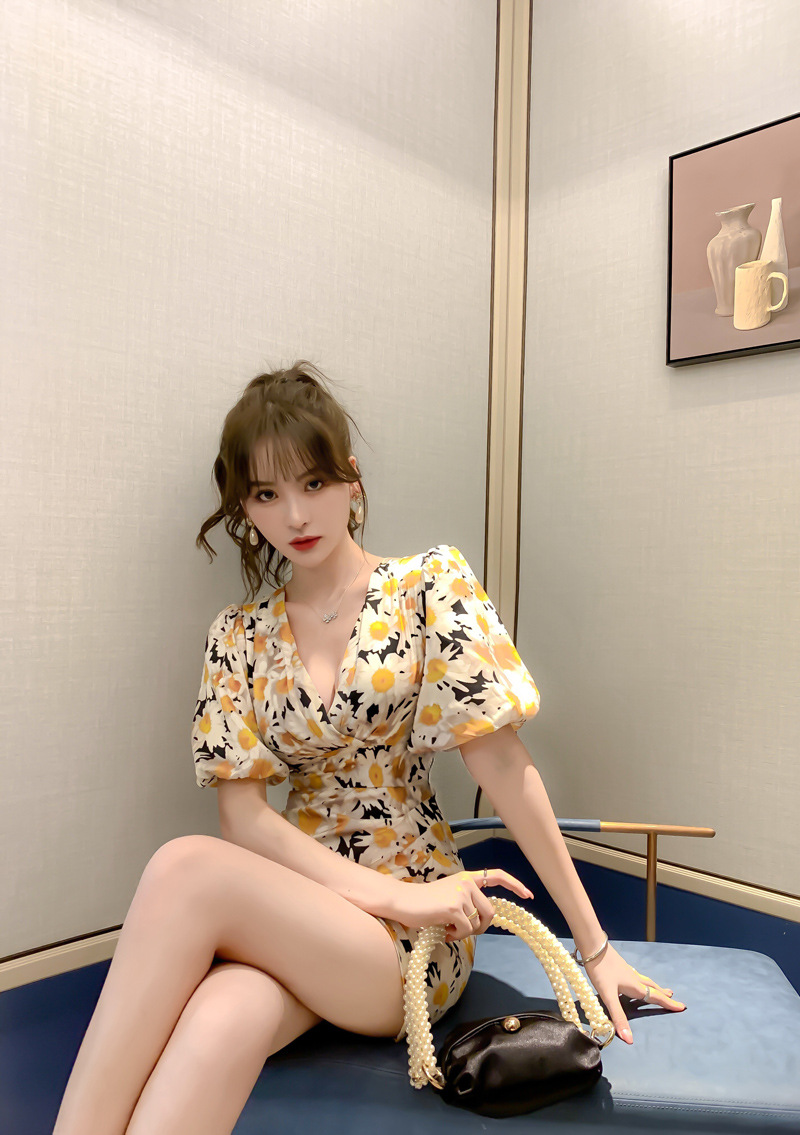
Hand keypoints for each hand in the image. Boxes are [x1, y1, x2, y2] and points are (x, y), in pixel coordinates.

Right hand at [390, 869, 532, 941]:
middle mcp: (466, 882)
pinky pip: (466, 930)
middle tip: (463, 931)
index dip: (514, 885)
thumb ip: (466, 902)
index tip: (528, 894)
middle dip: (481, 927)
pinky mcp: (454, 907)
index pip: (496, 875)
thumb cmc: (423, 903)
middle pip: (490, 912)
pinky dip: (456, 936)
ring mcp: (461, 894)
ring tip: (446, 928)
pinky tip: (443, 931)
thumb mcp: (449, 896)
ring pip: (477, 924)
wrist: (402, 901)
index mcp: (466, 878)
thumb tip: (481, 921)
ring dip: (463, 933)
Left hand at [582, 942, 686, 1043]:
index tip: (682, 1007)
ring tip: (659, 989)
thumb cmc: (601, 970)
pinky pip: (635, 976)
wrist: (592, 946)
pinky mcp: (619, 966)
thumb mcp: (608, 996)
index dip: (668, 1004)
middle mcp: (633, 978)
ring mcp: (626, 971)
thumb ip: (618, 1016)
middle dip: (662, 994)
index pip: (655, 997)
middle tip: (672, 997)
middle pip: (652, 987)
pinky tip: (634, 980)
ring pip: (644, 981)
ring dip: (653, 987)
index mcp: (634, 986)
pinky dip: (641, 981)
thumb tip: (630, 1039)